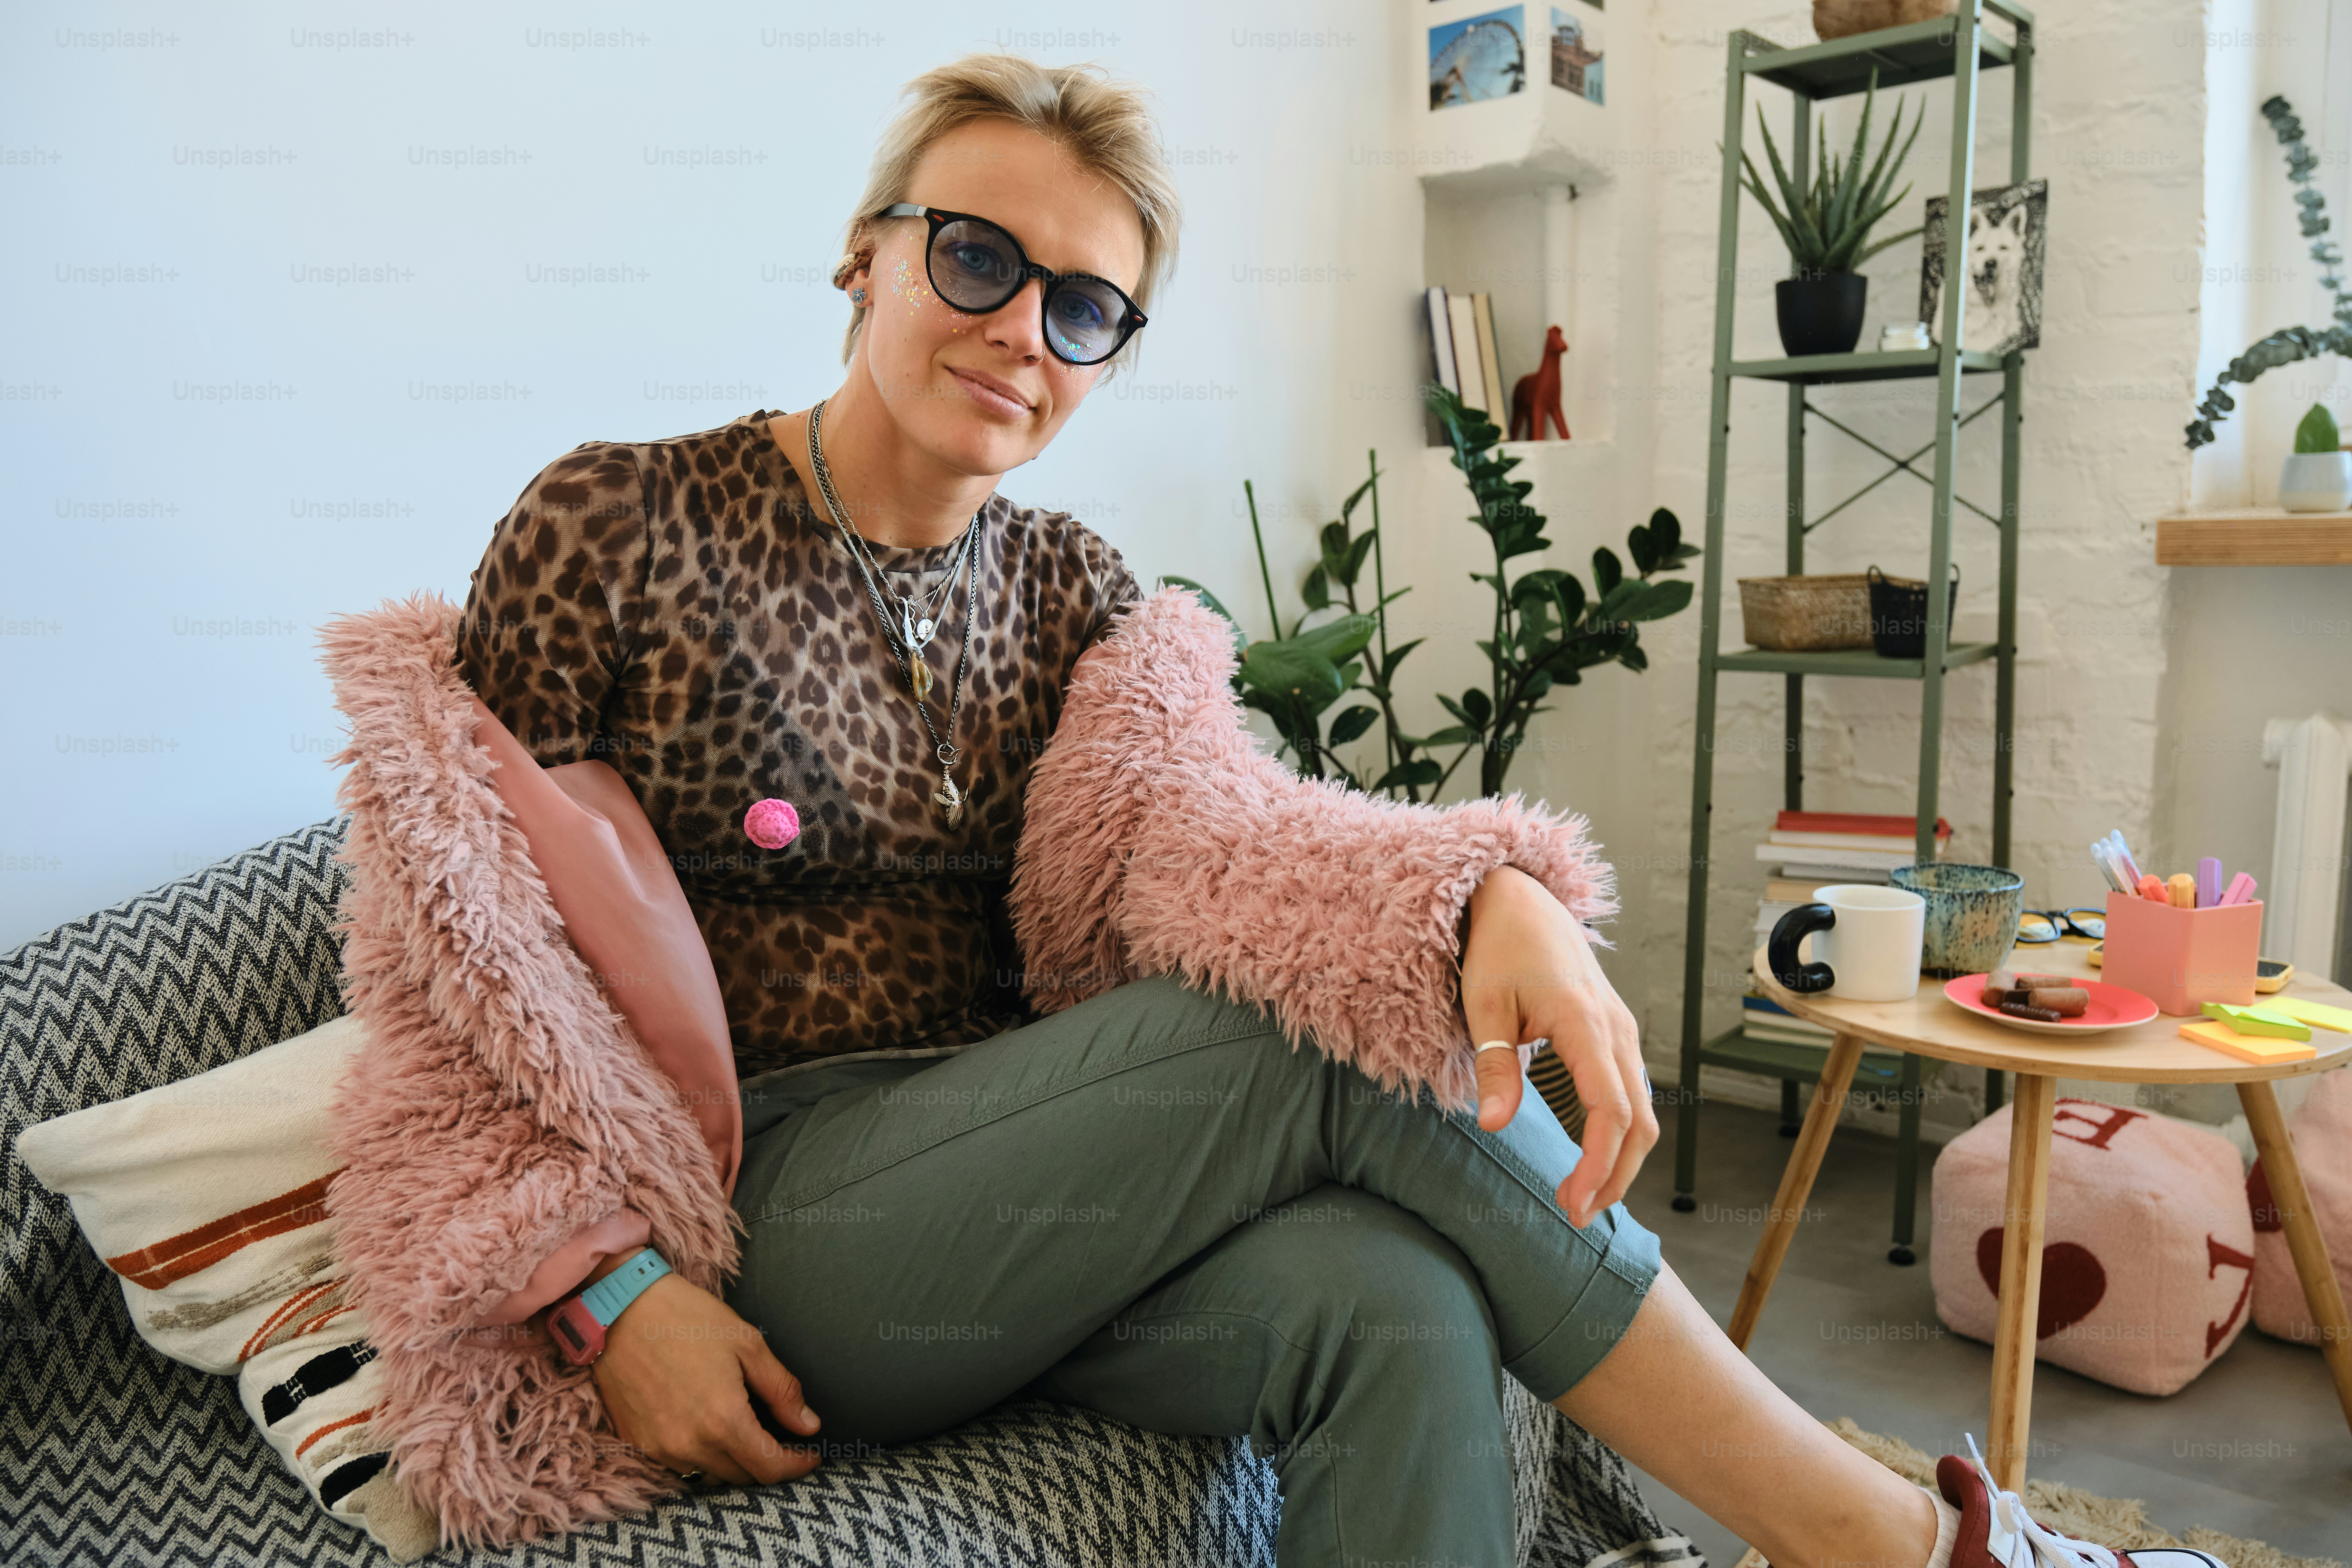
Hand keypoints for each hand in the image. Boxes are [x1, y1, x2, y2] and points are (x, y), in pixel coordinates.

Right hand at [570, 1255, 822, 1487]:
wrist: (621, 1309)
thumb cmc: (687, 1318)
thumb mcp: (748, 1344)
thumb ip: (782, 1390)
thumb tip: (808, 1425)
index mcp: (723, 1420)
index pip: (769, 1467)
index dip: (797, 1466)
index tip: (811, 1455)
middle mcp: (690, 1445)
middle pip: (742, 1477)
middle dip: (768, 1464)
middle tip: (784, 1442)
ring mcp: (661, 1448)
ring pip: (711, 1475)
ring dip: (735, 1464)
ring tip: (749, 1436)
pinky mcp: (639, 1442)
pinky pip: (681, 1466)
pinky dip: (703, 1457)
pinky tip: (711, 1431)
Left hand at [1459, 865, 1657, 1228]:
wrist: (1520, 902)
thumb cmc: (1499, 949)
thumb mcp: (1484, 1006)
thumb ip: (1495, 1067)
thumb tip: (1493, 1126)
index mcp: (1586, 1023)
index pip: (1610, 1110)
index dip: (1598, 1164)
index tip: (1571, 1204)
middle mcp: (1617, 1029)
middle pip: (1639, 1120)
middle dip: (1614, 1175)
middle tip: (1575, 1216)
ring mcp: (1622, 1031)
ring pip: (1642, 1109)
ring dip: (1619, 1158)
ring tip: (1581, 1198)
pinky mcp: (1615, 1033)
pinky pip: (1630, 1092)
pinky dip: (1619, 1132)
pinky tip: (1592, 1157)